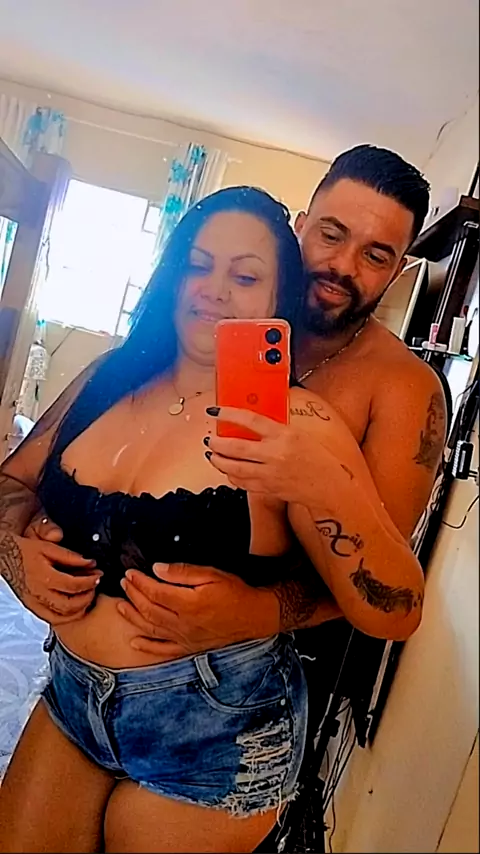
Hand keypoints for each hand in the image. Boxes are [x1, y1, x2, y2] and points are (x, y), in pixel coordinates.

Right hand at [1, 514, 102, 624]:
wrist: (6, 557)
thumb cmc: (26, 551)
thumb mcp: (49, 548)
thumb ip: (71, 557)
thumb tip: (90, 562)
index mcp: (44, 577)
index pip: (73, 585)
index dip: (89, 581)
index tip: (98, 575)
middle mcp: (38, 593)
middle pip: (69, 605)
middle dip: (87, 597)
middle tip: (95, 587)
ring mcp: (35, 603)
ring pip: (61, 616)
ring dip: (80, 609)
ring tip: (88, 597)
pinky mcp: (32, 608)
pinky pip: (52, 619)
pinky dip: (67, 617)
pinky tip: (75, 609)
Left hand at [117, 563, 279, 658]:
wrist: (254, 616)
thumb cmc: (235, 593)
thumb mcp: (212, 574)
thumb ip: (183, 572)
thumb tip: (157, 569)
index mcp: (188, 603)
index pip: (155, 591)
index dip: (139, 582)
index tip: (130, 573)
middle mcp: (183, 623)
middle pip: (149, 609)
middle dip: (133, 595)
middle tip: (124, 583)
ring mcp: (184, 638)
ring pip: (151, 629)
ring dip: (133, 617)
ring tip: (120, 606)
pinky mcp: (189, 647)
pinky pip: (163, 650)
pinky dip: (147, 647)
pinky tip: (134, 642)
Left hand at [205, 407, 346, 504]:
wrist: (330, 485)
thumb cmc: (318, 458)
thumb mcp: (298, 434)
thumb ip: (275, 428)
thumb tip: (251, 421)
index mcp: (283, 435)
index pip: (250, 420)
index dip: (229, 414)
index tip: (216, 412)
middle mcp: (275, 454)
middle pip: (236, 447)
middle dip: (217, 442)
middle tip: (210, 439)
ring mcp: (270, 474)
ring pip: (234, 468)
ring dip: (218, 461)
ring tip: (213, 454)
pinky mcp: (268, 488)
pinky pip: (242, 482)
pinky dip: (231, 476)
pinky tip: (228, 471)